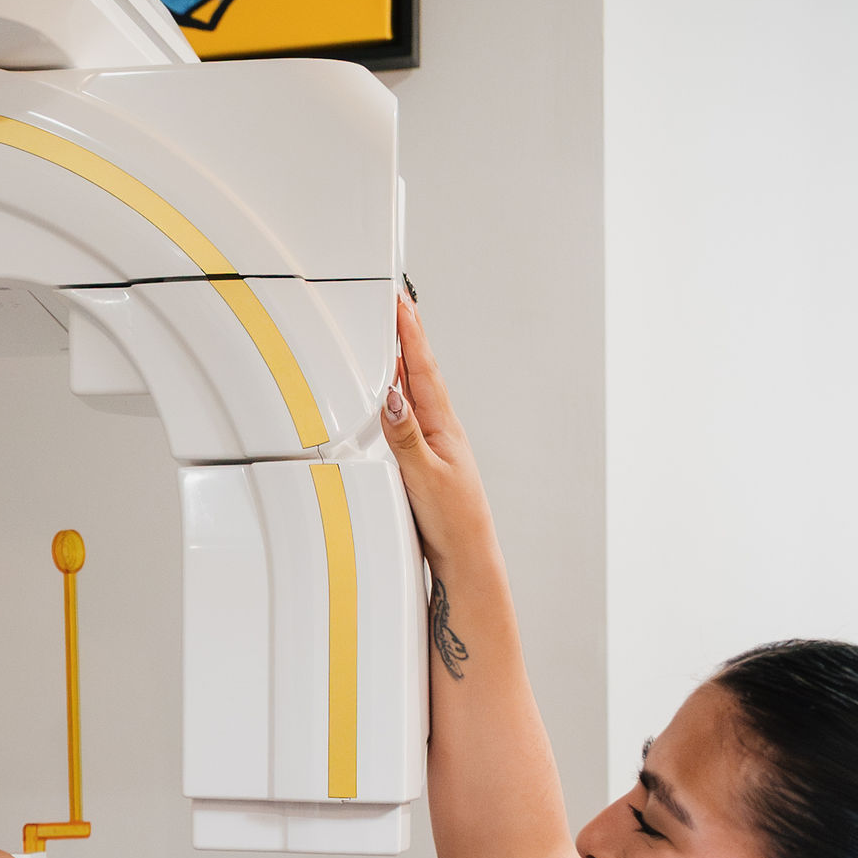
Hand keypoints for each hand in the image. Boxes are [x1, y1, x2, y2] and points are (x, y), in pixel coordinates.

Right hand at [382, 290, 500, 588]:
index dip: (409, 333)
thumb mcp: (423, 476)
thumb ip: (405, 437)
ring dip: (403, 360)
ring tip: (393, 335)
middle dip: (407, 335)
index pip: (421, 368)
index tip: (399, 301)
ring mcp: (433, 442)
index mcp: (441, 425)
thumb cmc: (452, 520)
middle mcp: (439, 428)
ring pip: (415, 391)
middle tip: (396, 304)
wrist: (465, 556)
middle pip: (419, 371)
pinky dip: (400, 394)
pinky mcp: (424, 459)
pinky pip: (410, 414)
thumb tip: (391, 397)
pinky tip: (392, 395)